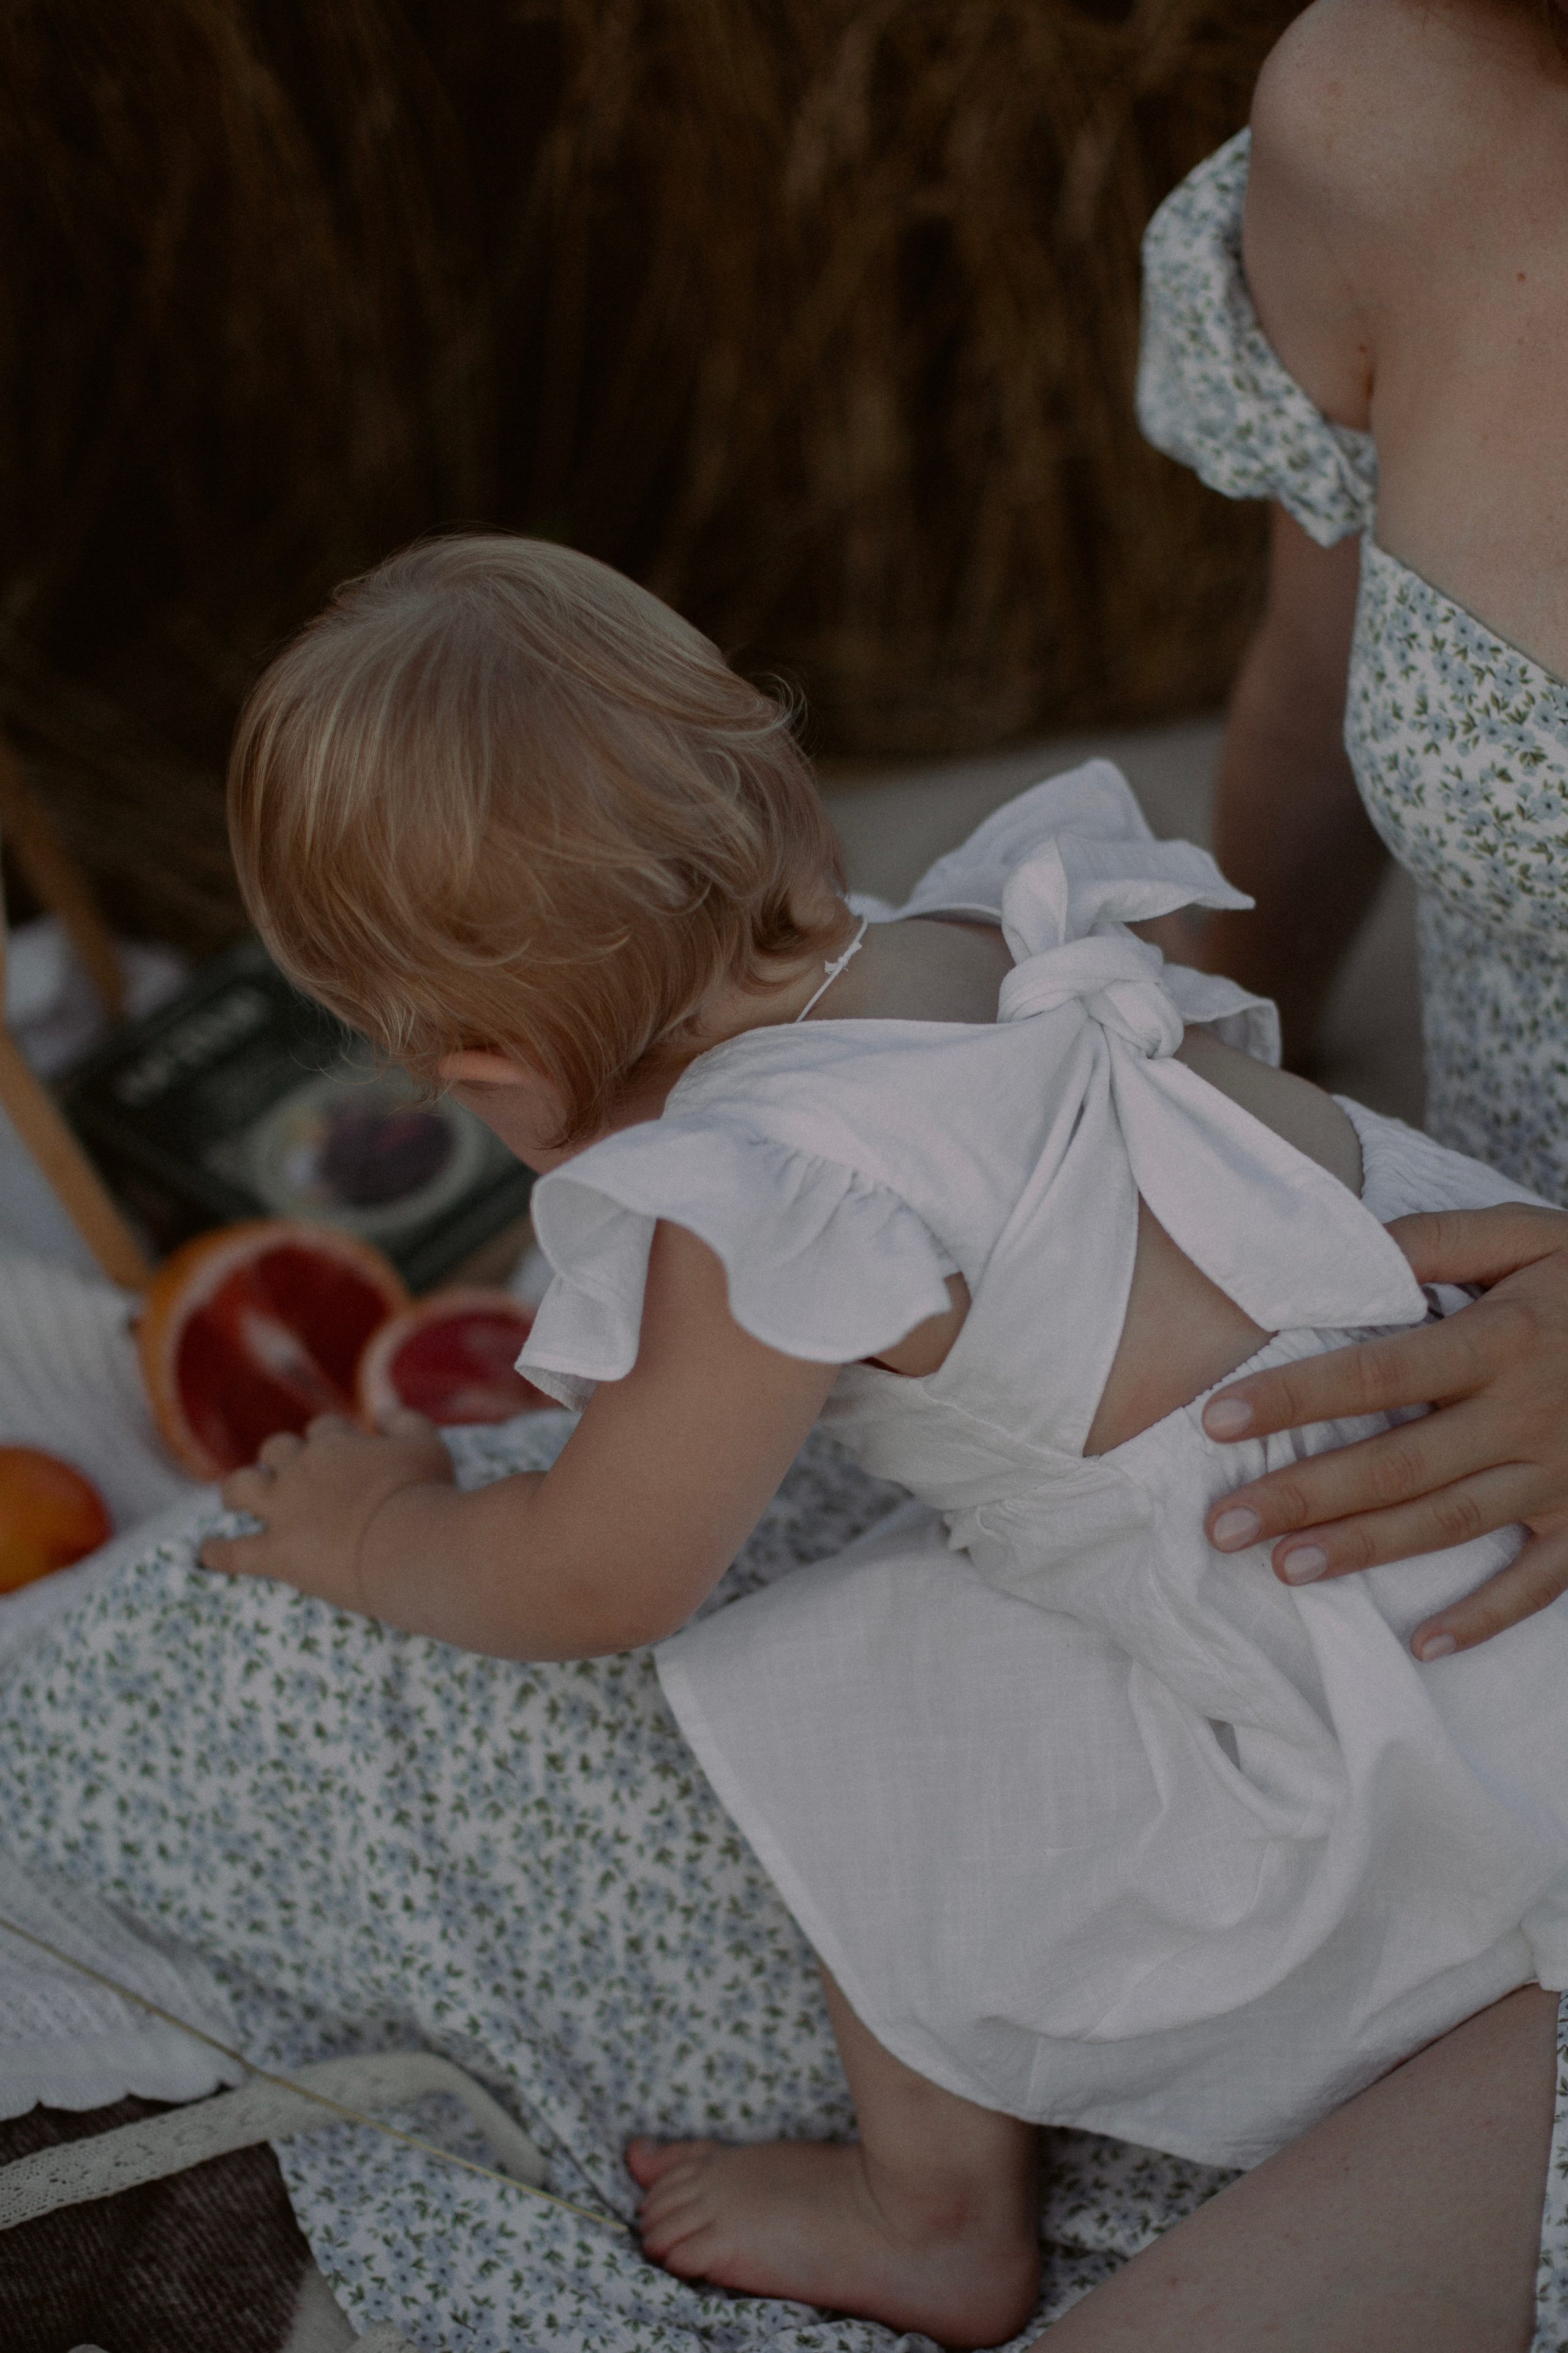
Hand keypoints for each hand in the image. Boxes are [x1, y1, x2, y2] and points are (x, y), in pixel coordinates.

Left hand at [199, 1409, 453, 1613]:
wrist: (407, 1543)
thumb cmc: (424, 1493)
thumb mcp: (427, 1443)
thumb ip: (404, 1420)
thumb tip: (381, 1411)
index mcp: (335, 1443)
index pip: (322, 1429)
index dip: (328, 1440)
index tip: (338, 1454)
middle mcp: (302, 1470)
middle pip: (275, 1449)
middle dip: (279, 1459)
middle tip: (287, 1476)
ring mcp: (284, 1511)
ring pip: (240, 1487)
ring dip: (237, 1490)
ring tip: (234, 1500)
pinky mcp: (276, 1553)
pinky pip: (233, 1552)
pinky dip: (217, 1552)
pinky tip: (208, 1553)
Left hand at [1201, 1205, 1567, 1657]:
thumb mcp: (1529, 1235)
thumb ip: (1438, 1241)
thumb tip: (1350, 1254)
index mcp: (1503, 1339)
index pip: (1378, 1373)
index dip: (1295, 1397)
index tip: (1216, 1419)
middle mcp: (1527, 1415)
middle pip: (1398, 1462)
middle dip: (1305, 1495)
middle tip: (1223, 1525)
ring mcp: (1561, 1476)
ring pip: (1450, 1522)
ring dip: (1366, 1550)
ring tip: (1284, 1568)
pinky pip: (1540, 1582)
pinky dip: (1486, 1617)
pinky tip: (1424, 1644)